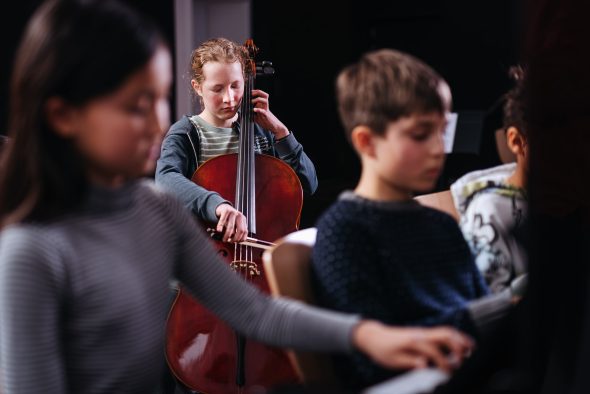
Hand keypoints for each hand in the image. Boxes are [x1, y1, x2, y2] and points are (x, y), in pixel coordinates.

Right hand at [215, 204, 247, 242]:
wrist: (223, 207)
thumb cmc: (228, 218)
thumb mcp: (235, 223)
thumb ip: (236, 231)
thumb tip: (236, 241)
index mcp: (243, 219)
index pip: (245, 231)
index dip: (241, 238)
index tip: (236, 242)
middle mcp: (239, 216)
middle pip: (240, 230)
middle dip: (235, 238)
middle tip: (230, 242)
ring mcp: (233, 212)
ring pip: (231, 227)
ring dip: (227, 235)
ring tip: (224, 239)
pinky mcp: (226, 210)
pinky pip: (223, 220)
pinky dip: (220, 226)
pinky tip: (219, 230)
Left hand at [251, 89, 289, 138]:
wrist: (274, 126)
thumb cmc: (265, 121)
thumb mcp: (256, 115)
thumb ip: (251, 112)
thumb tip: (242, 112)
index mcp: (262, 104)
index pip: (259, 94)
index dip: (252, 91)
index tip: (246, 93)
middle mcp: (264, 105)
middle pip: (262, 94)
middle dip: (255, 92)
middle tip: (248, 94)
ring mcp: (266, 109)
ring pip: (264, 100)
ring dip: (257, 100)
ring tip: (251, 102)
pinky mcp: (266, 115)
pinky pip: (263, 111)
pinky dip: (258, 109)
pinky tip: (253, 110)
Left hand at [352, 321, 473, 371]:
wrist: (374, 337)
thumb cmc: (382, 350)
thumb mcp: (393, 360)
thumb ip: (410, 362)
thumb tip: (425, 366)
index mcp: (413, 342)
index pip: (434, 351)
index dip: (444, 363)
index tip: (450, 374)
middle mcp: (420, 334)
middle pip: (444, 335)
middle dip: (458, 346)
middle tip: (468, 358)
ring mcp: (422, 332)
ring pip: (445, 331)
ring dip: (459, 339)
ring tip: (472, 349)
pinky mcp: (423, 333)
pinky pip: (441, 332)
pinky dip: (454, 337)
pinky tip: (462, 345)